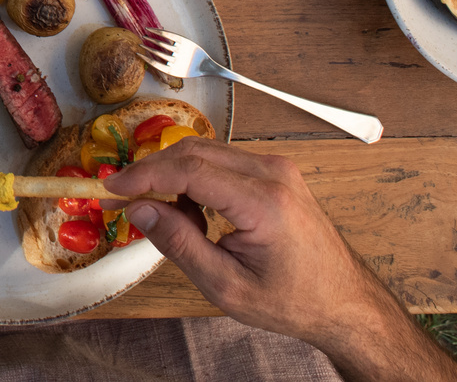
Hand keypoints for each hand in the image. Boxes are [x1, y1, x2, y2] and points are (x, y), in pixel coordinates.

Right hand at [108, 141, 456, 380]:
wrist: (345, 303)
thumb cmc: (293, 301)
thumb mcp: (227, 286)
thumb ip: (180, 244)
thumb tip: (140, 210)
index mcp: (264, 201)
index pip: (188, 169)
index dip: (143, 176)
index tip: (110, 188)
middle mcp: (273, 173)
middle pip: (193, 152)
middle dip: (152, 172)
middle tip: (122, 199)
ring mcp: (277, 169)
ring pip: (205, 152)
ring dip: (174, 177)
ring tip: (166, 218)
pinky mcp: (276, 173)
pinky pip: (222, 162)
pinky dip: (196, 180)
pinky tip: (194, 213)